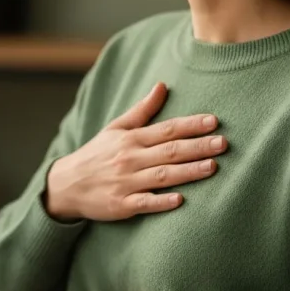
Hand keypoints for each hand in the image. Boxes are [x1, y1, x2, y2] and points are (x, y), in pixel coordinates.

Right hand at [45, 82, 227, 220]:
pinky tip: (180, 200)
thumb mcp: (115, 129)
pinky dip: (161, 201)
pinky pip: (144, 203)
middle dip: (197, 147)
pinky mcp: (121, 205)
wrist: (65, 185)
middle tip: (223, 143)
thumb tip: (162, 86)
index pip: (166, 129)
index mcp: (131, 139)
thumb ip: (142, 110)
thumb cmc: (96, 155)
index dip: (190, 125)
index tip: (214, 122)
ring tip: (212, 167)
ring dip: (187, 171)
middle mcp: (130, 159)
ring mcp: (126, 182)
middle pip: (169, 151)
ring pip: (162, 176)